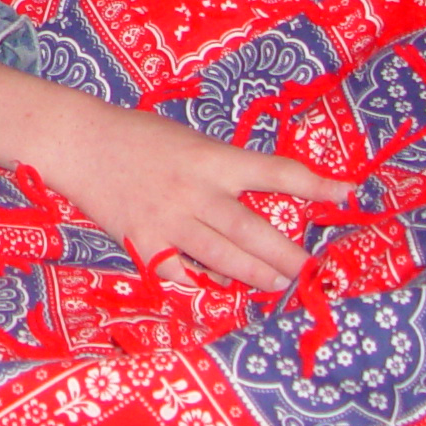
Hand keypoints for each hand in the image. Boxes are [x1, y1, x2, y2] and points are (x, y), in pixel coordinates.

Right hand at [0, 60, 348, 291]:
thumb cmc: (134, 135)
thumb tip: (259, 200)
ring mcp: (169, 221)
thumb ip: (221, 169)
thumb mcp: (186, 140)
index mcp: (210, 158)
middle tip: (313, 273)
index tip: (349, 193)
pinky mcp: (144, 244)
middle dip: (290, 257)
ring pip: (225, 260)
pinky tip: (221, 290)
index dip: (316, 184)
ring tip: (278, 285)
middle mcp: (195, 192)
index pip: (276, 172)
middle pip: (255, 232)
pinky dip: (204, 285)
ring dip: (257, 276)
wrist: (76, 141)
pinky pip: (183, 274)